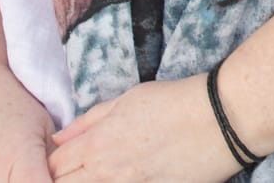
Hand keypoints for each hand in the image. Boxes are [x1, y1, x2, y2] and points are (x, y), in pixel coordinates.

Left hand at [47, 76, 238, 182]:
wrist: (223, 119)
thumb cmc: (177, 101)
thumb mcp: (129, 98)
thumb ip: (90, 120)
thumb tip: (61, 137)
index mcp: (98, 143)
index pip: (53, 165)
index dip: (50, 163)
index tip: (59, 161)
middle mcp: (108, 173)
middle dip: (61, 179)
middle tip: (72, 171)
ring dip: (88, 182)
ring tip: (101, 171)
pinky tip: (126, 176)